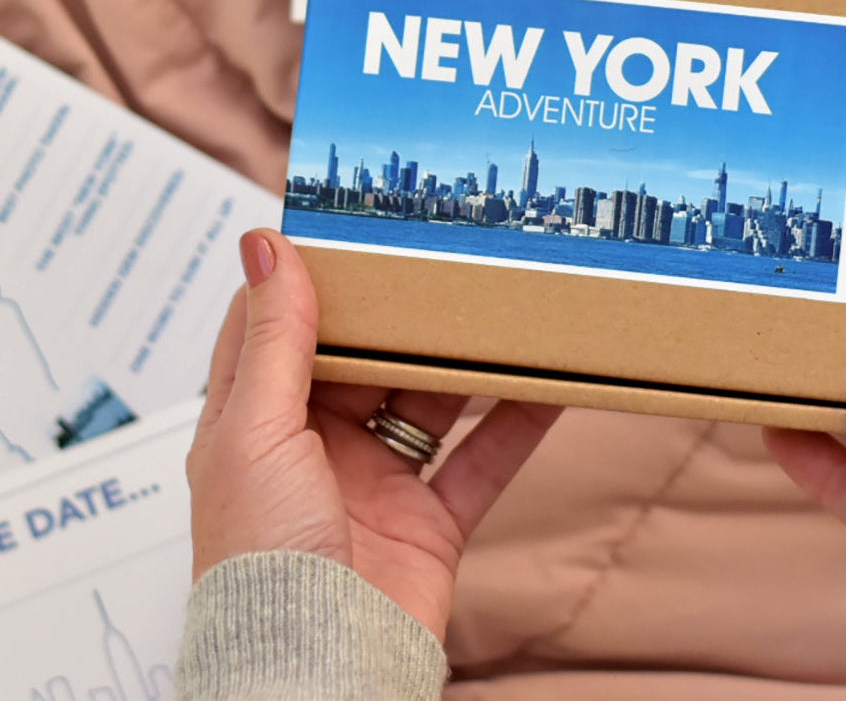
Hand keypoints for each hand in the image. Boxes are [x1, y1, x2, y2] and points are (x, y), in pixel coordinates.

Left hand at [187, 228, 559, 639]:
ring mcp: (377, 482)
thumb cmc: (260, 567)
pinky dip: (520, 422)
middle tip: (446, 258)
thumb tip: (265, 245)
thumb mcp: (256, 433)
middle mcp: (316, 448)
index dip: (309, 278)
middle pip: (368, 359)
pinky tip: (551, 385)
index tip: (350, 228)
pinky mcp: (431, 519)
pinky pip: (483, 459)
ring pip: (432, 401)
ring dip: (469, 361)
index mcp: (257, 424)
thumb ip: (273, 340)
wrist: (317, 671)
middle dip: (406, 314)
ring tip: (506, 307)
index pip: (277, 330)